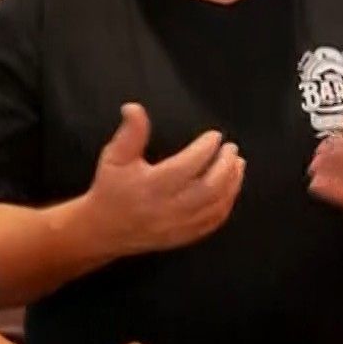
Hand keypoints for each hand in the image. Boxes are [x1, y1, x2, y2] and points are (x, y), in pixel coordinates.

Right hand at [81, 104, 243, 256]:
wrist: (103, 230)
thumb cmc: (110, 189)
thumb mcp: (115, 157)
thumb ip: (130, 133)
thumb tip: (134, 107)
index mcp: (152, 186)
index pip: (188, 165)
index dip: (205, 149)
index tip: (215, 136)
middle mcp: (167, 207)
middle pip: (209, 187)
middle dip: (225, 166)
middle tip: (232, 149)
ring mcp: (178, 225)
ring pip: (215, 206)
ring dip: (232, 184)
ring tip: (238, 164)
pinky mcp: (183, 236)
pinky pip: (212, 222)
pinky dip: (226, 204)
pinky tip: (231, 189)